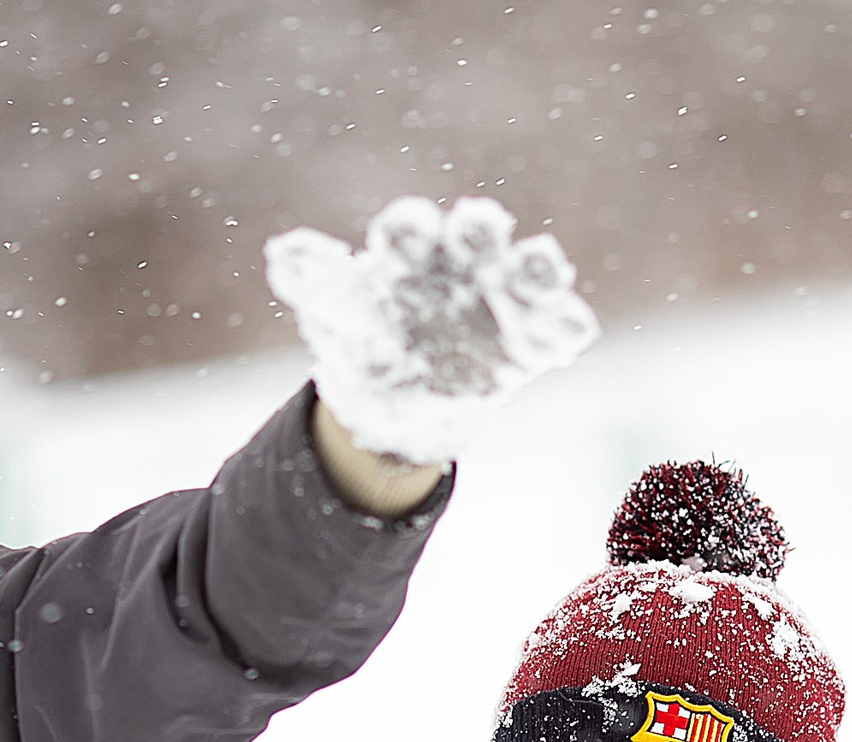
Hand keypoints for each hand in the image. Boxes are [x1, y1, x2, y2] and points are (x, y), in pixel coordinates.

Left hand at [266, 196, 599, 464]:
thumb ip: (310, 280)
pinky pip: (560, 332)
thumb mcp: (331, 316)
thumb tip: (283, 252)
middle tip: (479, 225)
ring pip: (529, 272)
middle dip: (479, 229)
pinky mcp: (531, 346)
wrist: (402, 406)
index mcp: (412, 254)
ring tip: (544, 264)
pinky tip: (568, 332)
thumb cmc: (366, 342)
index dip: (410, 229)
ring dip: (538, 266)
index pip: (411, 230)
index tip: (408, 232)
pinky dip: (567, 327)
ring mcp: (502, 303)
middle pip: (477, 235)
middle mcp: (462, 266)